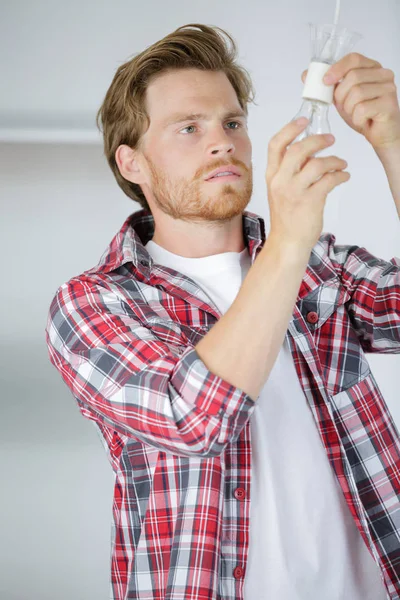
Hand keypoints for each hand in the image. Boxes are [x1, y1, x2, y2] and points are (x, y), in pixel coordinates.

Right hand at [266, 119, 349, 250]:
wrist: (287, 242)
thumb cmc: (286, 217)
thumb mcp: (280, 190)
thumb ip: (290, 171)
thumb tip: (309, 152)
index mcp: (272, 176)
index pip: (275, 145)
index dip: (289, 129)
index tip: (303, 120)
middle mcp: (280, 181)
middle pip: (298, 150)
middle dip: (317, 140)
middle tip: (330, 139)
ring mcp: (295, 192)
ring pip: (316, 164)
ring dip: (334, 160)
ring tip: (342, 164)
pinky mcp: (310, 202)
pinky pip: (329, 180)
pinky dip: (340, 175)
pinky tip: (343, 176)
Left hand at [301, 52, 399, 150]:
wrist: (380, 134)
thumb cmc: (364, 114)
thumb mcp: (342, 98)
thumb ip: (329, 85)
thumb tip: (306, 74)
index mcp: (372, 68)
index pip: (353, 59)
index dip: (337, 68)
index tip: (325, 81)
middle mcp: (383, 74)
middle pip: (353, 77)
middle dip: (340, 95)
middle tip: (343, 106)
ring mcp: (388, 88)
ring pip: (357, 93)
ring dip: (349, 108)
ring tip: (355, 114)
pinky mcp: (388, 104)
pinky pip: (363, 108)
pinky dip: (356, 118)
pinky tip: (362, 120)